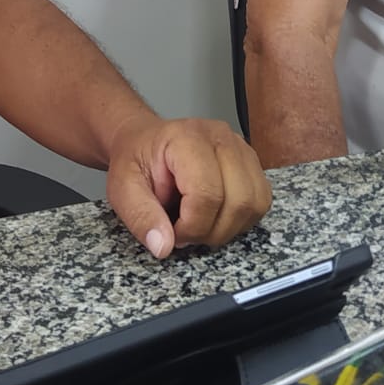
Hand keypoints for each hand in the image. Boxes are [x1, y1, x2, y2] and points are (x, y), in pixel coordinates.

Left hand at [104, 116, 271, 258]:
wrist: (144, 140)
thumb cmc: (136, 160)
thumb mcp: (122, 188)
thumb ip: (140, 216)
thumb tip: (163, 246)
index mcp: (187, 139)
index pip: (207, 193)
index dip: (192, 226)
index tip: (172, 233)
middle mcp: (221, 138)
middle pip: (238, 201)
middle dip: (212, 231)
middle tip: (185, 232)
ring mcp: (241, 148)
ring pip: (255, 203)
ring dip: (229, 227)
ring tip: (201, 223)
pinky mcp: (251, 162)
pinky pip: (261, 200)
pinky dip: (242, 219)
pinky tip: (217, 216)